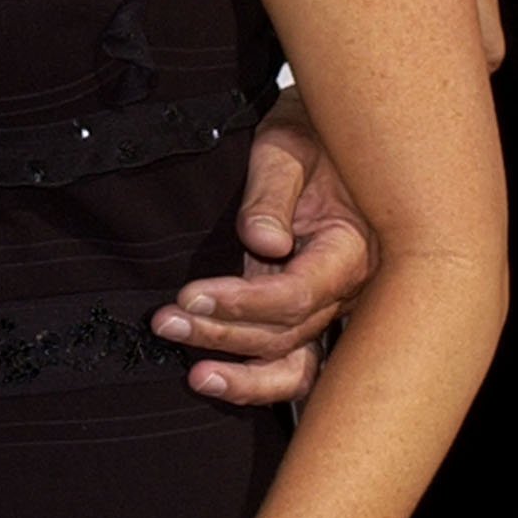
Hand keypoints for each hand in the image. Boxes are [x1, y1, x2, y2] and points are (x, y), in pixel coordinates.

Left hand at [153, 88, 376, 405]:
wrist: (332, 137)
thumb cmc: (312, 136)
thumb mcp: (287, 148)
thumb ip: (272, 194)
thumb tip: (264, 243)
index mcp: (349, 249)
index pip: (297, 294)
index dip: (241, 302)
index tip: (190, 295)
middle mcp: (345, 288)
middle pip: (286, 332)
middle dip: (222, 332)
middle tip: (167, 321)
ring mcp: (327, 305)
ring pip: (291, 359)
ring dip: (240, 371)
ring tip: (193, 375)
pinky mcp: (307, 310)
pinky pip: (294, 363)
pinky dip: (258, 380)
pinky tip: (216, 381)